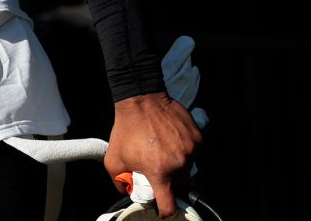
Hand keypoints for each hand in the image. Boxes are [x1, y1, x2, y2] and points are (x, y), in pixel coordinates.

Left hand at [104, 91, 202, 218]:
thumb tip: (128, 191)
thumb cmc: (126, 130)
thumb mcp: (113, 160)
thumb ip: (119, 181)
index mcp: (159, 173)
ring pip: (189, 169)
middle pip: (182, 186)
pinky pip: (195, 152)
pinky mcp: (197, 138)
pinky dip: (185, 151)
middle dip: (172, 184)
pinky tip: (172, 141)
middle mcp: (178, 164)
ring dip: (179, 166)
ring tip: (164, 152)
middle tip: (160, 172)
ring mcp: (190, 151)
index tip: (162, 208)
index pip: (169, 205)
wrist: (141, 101)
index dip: (165, 210)